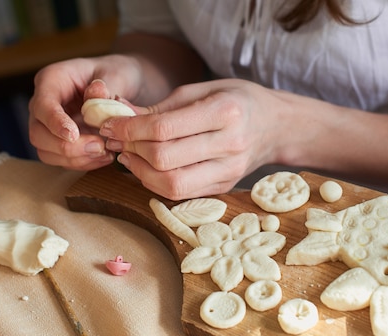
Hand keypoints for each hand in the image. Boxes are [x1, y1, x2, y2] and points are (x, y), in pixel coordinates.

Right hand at [28, 55, 139, 170]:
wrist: (122, 86)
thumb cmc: (116, 74)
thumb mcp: (117, 74)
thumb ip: (107, 85)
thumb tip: (96, 94)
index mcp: (52, 80)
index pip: (43, 105)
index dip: (55, 122)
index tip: (73, 134)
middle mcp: (44, 104)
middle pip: (38, 133)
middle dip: (66, 147)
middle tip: (99, 147)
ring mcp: (49, 126)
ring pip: (47, 152)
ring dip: (76, 159)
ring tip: (106, 153)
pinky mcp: (60, 142)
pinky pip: (62, 160)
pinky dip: (83, 163)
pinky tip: (105, 157)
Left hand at [102, 79, 289, 199]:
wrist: (277, 127)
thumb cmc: (238, 101)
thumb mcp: (204, 89)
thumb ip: (163, 106)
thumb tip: (120, 115)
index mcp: (226, 112)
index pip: (165, 128)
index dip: (129, 128)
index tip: (110, 124)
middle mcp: (230, 145)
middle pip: (164, 158)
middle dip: (131, 148)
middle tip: (117, 138)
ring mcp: (229, 172)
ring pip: (171, 184)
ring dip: (140, 171)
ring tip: (129, 154)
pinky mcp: (224, 188)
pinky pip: (181, 193)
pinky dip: (155, 182)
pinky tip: (147, 167)